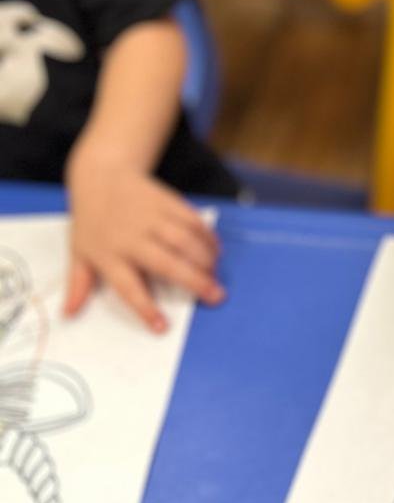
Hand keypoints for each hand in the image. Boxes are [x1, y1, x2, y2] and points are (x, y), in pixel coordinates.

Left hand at [65, 148, 224, 331]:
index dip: (145, 308)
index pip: (128, 287)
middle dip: (195, 281)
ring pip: (185, 240)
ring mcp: (151, 216)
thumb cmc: (91, 221)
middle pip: (167, 263)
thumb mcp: (79, 252)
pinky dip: (207, 235)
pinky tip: (215, 249)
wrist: (101, 175)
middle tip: (216, 296)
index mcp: (109, 255)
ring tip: (216, 274)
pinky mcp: (167, 200)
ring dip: (205, 258)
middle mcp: (132, 237)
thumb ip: (78, 284)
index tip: (163, 327)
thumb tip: (68, 313)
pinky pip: (192, 219)